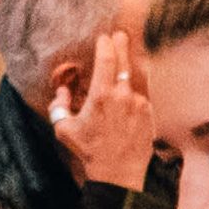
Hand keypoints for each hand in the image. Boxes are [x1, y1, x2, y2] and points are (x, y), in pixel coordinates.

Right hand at [48, 29, 158, 193]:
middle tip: (120, 34)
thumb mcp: (64, 130)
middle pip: (125, 61)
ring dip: (130, 66)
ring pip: (136, 78)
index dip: (105, 45)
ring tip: (128, 56)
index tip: (104, 37)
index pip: (106, 60)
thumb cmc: (89, 151)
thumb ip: (59, 106)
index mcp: (101, 95)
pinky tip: (131, 88)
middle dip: (121, 44)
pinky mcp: (150, 114)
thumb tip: (62, 91)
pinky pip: (142, 94)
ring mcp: (140, 104)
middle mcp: (123, 95)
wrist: (118, 173)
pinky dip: (136, 88)